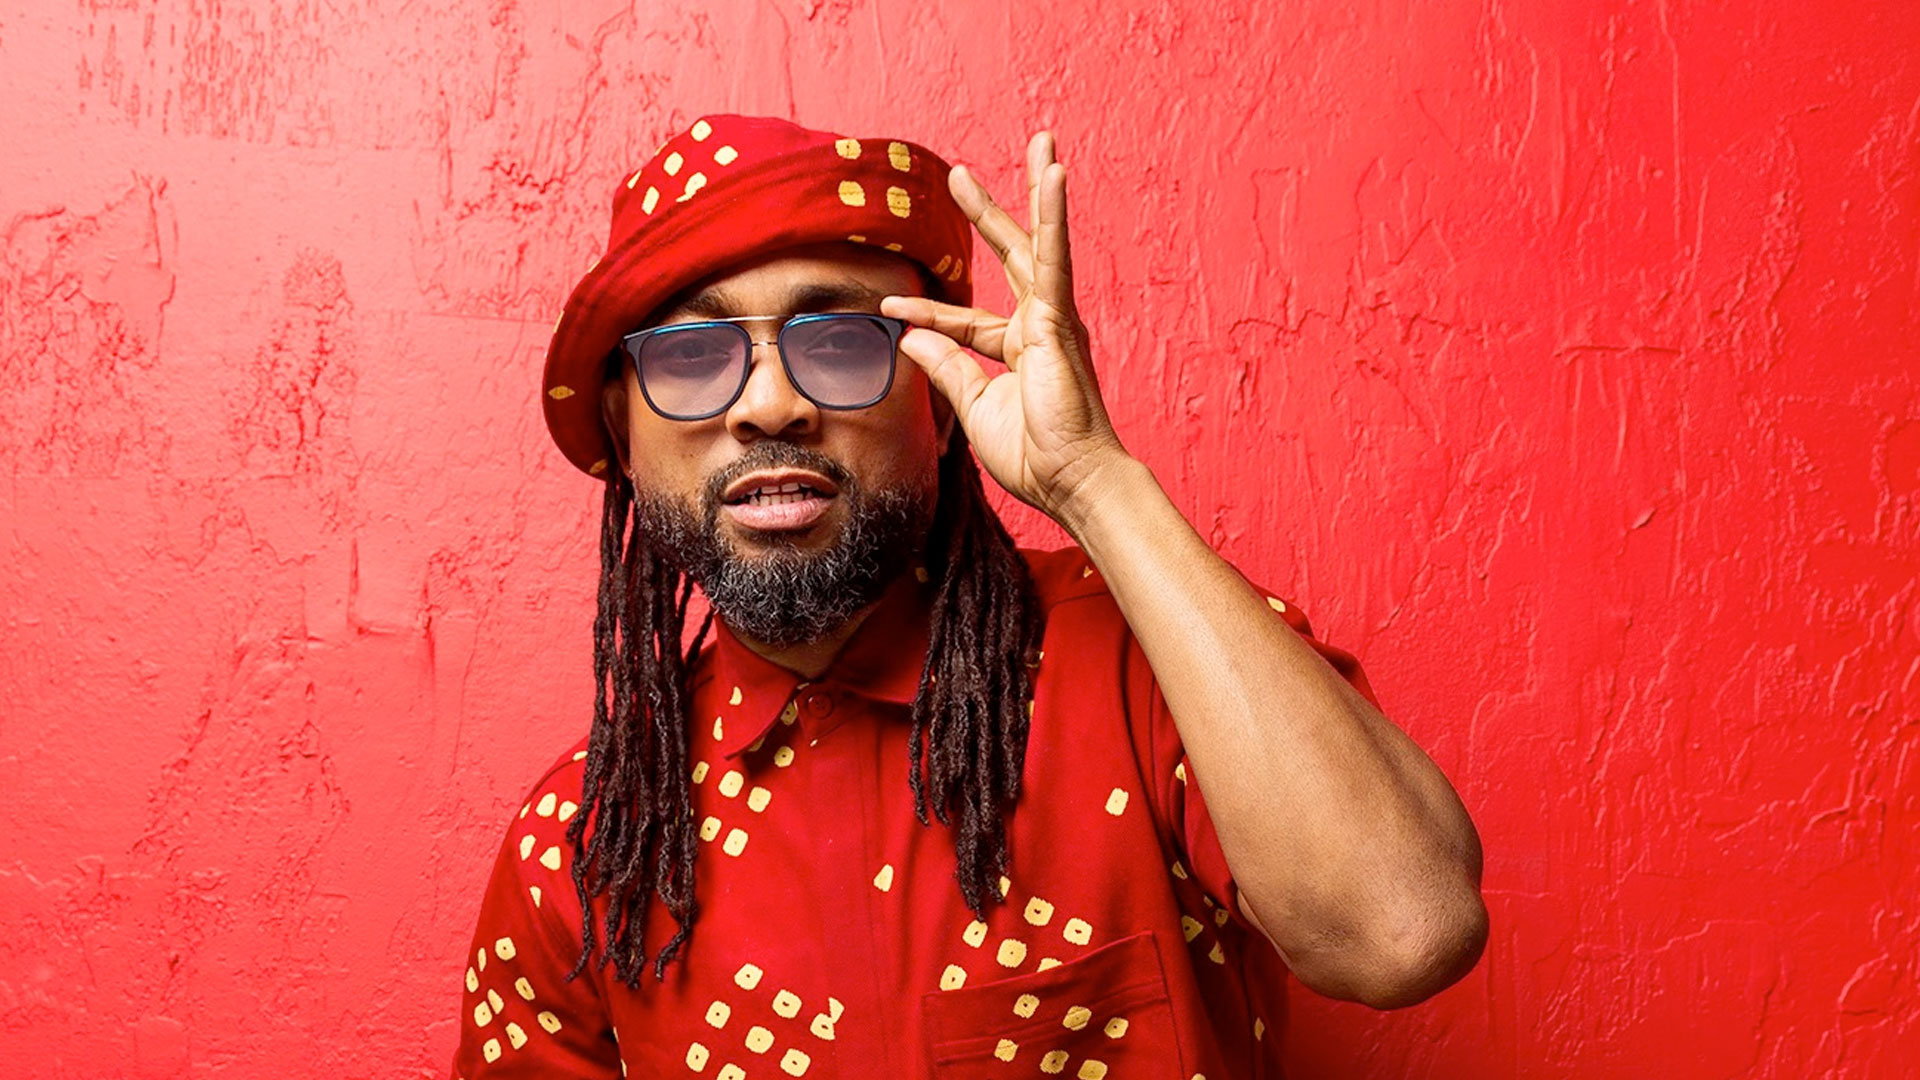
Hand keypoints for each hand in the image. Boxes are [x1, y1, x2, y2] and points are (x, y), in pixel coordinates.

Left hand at [881, 132, 1129, 526]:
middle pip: (1011, 256)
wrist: (1073, 482)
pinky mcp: (1061, 319)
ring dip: (1037, 189)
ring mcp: (1054, 318)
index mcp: (1019, 350)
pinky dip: (1054, 216)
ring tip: (1041, 143)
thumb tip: (910, 336)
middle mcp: (1040, 326)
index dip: (928, 311)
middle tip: (963, 174)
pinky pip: (1054, 258)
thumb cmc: (1036, 457)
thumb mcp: (977, 408)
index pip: (966, 321)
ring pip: (1038, 242)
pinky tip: (1055, 176)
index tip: (889, 303)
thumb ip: (947, 367)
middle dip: (990, 213)